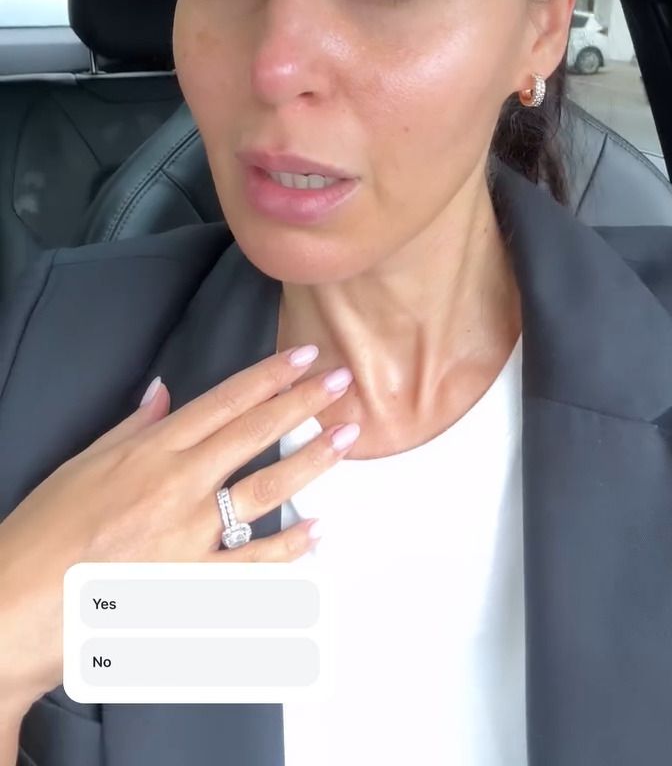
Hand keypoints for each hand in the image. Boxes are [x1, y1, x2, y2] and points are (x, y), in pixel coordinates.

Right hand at [0, 344, 357, 712]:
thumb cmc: (41, 536)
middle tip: (342, 382)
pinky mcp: (192, 586)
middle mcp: (177, 488)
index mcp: (150, 452)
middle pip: (255, 434)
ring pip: (266, 492)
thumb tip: (166, 393)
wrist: (16, 606)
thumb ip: (133, 428)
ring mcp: (189, 538)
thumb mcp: (81, 464)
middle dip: (304, 403)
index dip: (270, 377)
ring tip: (345, 439)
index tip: (304, 358)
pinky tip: (316, 531)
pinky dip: (288, 549)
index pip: (225, 402)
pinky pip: (253, 565)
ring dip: (312, 462)